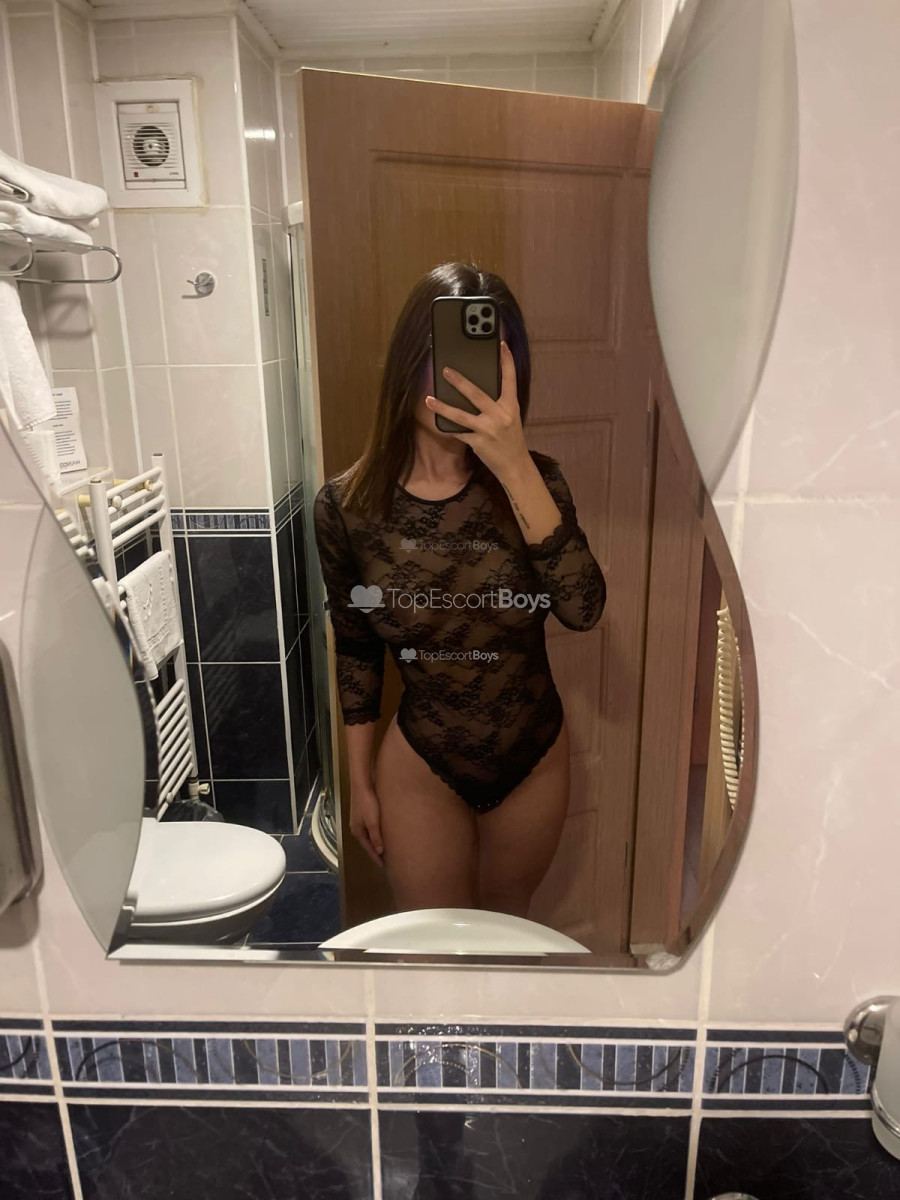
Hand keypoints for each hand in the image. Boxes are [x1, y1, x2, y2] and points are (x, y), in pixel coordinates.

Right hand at [350, 780, 383, 866]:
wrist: (362, 785)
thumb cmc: (368, 803)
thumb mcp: (373, 822)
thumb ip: (376, 837)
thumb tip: (379, 851)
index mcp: (357, 832)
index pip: (368, 849)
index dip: (376, 858)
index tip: (384, 866)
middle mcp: (356, 828)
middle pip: (367, 844)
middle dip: (376, 852)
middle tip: (386, 861)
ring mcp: (359, 821)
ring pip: (369, 836)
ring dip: (376, 843)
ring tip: (385, 850)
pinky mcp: (363, 814)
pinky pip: (370, 829)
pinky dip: (376, 835)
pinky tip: (382, 835)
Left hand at [425, 341, 530, 482]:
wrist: (514, 465)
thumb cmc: (510, 438)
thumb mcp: (510, 417)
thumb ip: (497, 403)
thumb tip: (475, 389)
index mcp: (511, 406)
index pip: (510, 379)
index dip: (506, 361)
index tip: (501, 345)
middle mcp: (500, 416)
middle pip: (476, 394)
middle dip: (459, 381)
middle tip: (445, 370)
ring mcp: (488, 430)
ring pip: (460, 415)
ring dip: (442, 407)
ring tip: (429, 399)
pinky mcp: (477, 443)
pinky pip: (459, 432)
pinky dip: (448, 427)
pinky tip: (437, 421)